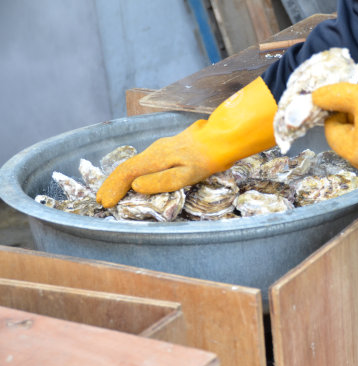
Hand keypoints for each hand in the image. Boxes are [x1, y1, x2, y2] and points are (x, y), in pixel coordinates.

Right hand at [96, 78, 277, 207]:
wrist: (223, 138)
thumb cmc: (207, 159)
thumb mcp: (186, 175)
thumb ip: (161, 181)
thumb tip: (136, 186)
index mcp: (155, 158)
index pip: (127, 174)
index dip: (114, 188)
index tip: (105, 202)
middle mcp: (154, 151)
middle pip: (127, 167)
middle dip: (112, 184)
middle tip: (102, 199)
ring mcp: (161, 148)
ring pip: (135, 164)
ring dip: (121, 179)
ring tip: (113, 192)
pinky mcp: (169, 149)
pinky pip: (144, 162)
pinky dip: (133, 173)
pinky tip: (135, 179)